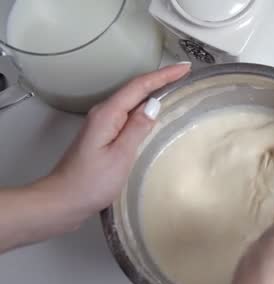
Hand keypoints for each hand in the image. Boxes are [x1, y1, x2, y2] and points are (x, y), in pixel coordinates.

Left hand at [46, 62, 190, 219]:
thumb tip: (154, 104)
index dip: (163, 75)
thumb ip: (137, 128)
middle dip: (160, 78)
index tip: (185, 68)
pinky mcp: (103, 136)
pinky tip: (155, 112)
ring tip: (176, 86)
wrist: (63, 201)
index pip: (139, 86)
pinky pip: (128, 114)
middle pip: (135, 89)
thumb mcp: (120, 156)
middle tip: (185, 74)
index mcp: (108, 115)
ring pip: (131, 101)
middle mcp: (103, 114)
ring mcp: (102, 125)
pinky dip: (144, 107)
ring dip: (153, 91)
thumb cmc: (91, 182)